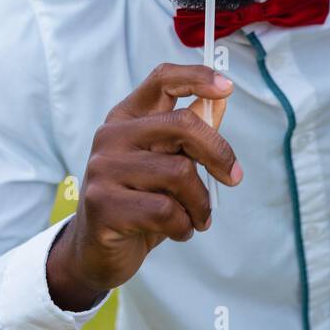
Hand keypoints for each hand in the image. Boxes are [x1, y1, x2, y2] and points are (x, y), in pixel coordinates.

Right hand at [46, 63, 239, 310]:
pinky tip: (178, 231)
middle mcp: (111, 136)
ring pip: (180, 172)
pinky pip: (165, 210)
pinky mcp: (103, 204)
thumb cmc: (140, 203)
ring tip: (198, 218)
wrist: (96, 252)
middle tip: (232, 178)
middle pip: (183, 124)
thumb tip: (221, 100)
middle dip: (218, 153)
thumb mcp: (167, 165)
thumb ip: (191, 135)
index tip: (227, 87)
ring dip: (201, 203)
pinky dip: (184, 226)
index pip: (162, 80)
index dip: (197, 77)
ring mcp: (103, 169)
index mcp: (128, 118)